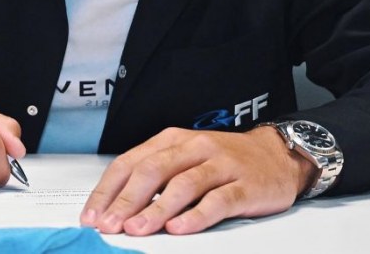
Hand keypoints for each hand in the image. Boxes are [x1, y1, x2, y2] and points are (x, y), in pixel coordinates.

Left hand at [80, 126, 315, 234]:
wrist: (276, 155)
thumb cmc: (223, 160)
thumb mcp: (184, 158)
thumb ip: (155, 177)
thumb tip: (116, 206)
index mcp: (172, 140)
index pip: (131, 162)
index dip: (108, 189)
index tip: (92, 214)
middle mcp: (194, 148)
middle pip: (153, 171)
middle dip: (127, 200)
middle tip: (109, 224)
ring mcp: (220, 165)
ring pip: (182, 185)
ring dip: (156, 209)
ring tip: (137, 229)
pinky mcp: (244, 186)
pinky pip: (218, 200)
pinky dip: (196, 215)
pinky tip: (179, 228)